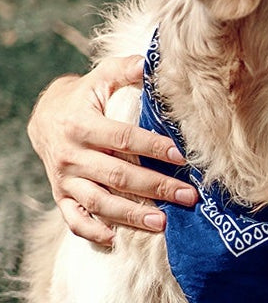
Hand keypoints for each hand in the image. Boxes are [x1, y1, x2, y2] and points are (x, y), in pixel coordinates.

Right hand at [26, 56, 197, 244]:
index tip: (182, 156)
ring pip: (99, 202)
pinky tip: (115, 239)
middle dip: (156, 186)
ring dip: (131, 215)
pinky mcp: (61, 196)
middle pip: (117, 175)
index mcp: (81, 124)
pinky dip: (92, 231)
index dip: (152, 147)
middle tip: (189, 196)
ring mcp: (65, 179)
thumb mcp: (101, 78)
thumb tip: (153, 62)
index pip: (123, 139)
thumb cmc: (85, 97)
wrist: (44, 118)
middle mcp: (71, 155)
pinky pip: (74, 219)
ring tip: (163, 223)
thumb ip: (126, 70)